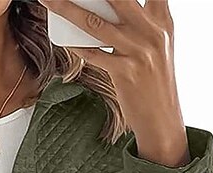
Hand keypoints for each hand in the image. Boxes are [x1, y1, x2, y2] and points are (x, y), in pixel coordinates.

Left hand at [38, 0, 189, 165]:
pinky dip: (75, 46)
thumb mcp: (157, 45)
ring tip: (50, 0)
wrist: (162, 119)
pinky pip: (93, 54)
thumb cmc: (154, 82)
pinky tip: (63, 39)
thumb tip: (114, 7)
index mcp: (162, 20)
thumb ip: (143, 22)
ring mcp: (138, 51)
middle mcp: (152, 31)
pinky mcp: (125, 72)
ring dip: (67, 9)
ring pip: (95, 22)